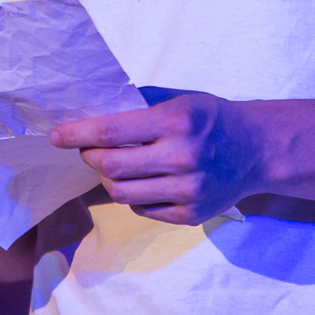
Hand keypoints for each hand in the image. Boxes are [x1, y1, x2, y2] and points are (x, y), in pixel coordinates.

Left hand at [49, 92, 262, 224]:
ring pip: (121, 193)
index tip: (57, 135)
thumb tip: (92, 114)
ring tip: (112, 166)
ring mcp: (187, 191)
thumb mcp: (181, 99)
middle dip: (90, 157)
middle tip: (87, 149)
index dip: (78, 134)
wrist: (257, 149)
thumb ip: (140, 107)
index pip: (112, 132)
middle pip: (110, 166)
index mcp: (176, 121)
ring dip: (107, 179)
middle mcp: (182, 157)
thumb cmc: (213, 118)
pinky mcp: (190, 215)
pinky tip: (141, 181)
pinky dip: (133, 195)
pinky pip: (142, 209)